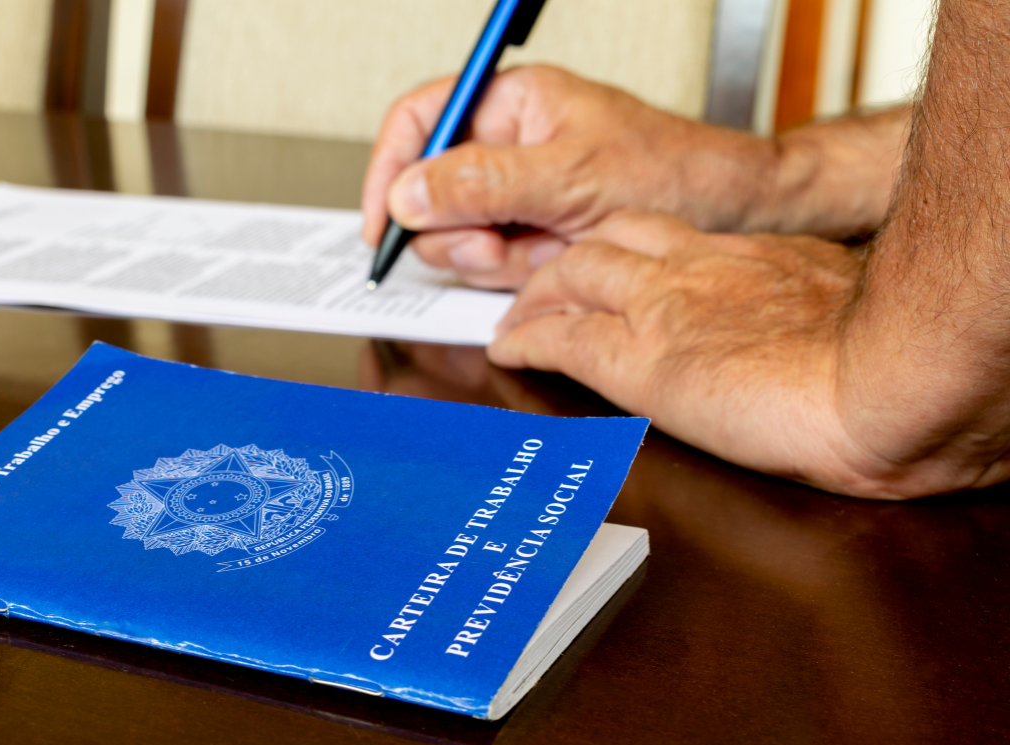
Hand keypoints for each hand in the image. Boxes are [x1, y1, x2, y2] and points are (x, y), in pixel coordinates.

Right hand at [362, 66, 777, 288]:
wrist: (730, 217)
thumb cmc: (672, 174)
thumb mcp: (571, 177)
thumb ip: (483, 183)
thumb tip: (408, 194)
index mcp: (512, 104)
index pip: (420, 122)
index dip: (390, 171)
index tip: (382, 224)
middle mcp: (507, 147)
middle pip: (430, 192)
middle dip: (459, 229)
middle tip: (496, 243)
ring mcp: (518, 195)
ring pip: (459, 237)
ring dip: (496, 256)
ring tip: (549, 247)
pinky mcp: (531, 234)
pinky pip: (493, 264)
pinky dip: (519, 273)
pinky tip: (558, 260)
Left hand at [487, 210, 922, 497]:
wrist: (881, 382)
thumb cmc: (886, 365)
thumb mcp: (853, 313)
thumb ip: (817, 313)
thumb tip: (822, 337)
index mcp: (755, 257)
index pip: (670, 237)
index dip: (630, 250)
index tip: (621, 269)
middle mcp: (698, 268)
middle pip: (610, 240)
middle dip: (570, 262)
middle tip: (548, 287)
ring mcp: (661, 308)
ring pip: (571, 275)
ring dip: (536, 295)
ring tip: (516, 318)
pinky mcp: (637, 360)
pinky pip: (559, 339)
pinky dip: (524, 341)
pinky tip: (506, 350)